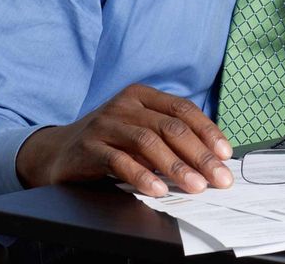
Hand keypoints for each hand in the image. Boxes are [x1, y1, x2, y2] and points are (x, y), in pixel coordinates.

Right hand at [15, 83, 233, 197]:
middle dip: (200, 155)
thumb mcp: (140, 131)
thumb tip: (212, 158)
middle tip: (219, 178)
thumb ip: (168, 137)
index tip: (225, 154)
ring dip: (176, 167)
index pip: (183, 109)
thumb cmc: (110, 142)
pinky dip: (141, 176)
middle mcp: (125, 105)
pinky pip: (119, 161)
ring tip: (195, 186)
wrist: (59, 152)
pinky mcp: (89, 146)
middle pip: (171, 128)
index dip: (207, 131)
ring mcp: (105, 123)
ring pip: (149, 142)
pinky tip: (157, 190)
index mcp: (142, 96)